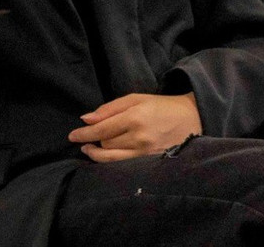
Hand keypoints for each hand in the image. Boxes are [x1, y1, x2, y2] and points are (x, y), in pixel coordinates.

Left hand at [69, 92, 201, 160]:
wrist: (192, 118)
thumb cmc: (160, 106)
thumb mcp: (135, 99)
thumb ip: (109, 109)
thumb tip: (86, 119)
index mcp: (134, 118)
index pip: (101, 130)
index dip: (84, 134)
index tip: (71, 136)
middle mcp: (140, 138)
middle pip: (105, 143)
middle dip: (94, 140)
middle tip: (86, 137)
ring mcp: (147, 153)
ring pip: (113, 158)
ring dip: (98, 153)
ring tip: (89, 149)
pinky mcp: (152, 162)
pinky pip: (125, 165)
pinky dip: (112, 161)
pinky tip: (106, 156)